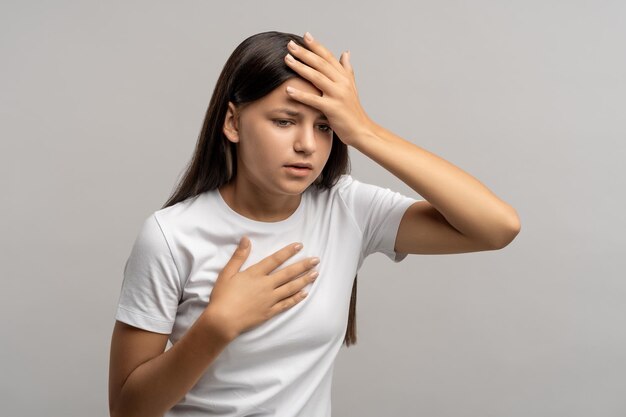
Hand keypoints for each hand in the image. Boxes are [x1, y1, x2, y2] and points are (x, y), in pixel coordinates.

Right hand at [204, 237, 319, 338]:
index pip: (275, 259)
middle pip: (288, 273)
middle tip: (316, 260)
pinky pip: (287, 304)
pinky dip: (296, 298)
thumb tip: (246, 239)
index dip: (288, 252)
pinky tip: (305, 294)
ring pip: (291, 288)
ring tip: (316, 274)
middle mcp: (266, 285)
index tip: (300, 246)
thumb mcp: (227, 273)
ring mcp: (270, 299)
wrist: (222, 321)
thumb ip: (239, 256)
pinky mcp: (270, 311)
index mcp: (255, 274)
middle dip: (303, 265)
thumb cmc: (222, 296)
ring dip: (304, 280)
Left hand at [284, 32, 373, 145]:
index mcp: (345, 77)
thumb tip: (346, 53)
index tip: (305, 36)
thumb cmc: (353, 111)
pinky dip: (301, 94)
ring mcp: (338, 95)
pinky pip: (314, 100)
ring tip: (286, 59)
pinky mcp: (332, 109)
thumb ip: (347, 70)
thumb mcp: (352, 88)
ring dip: (300, 67)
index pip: (329, 57)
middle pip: (321, 63)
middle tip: (290, 44)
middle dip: (304, 53)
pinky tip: (288, 89)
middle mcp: (342, 83)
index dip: (316, 46)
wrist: (361, 130)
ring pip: (317, 77)